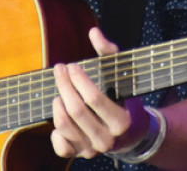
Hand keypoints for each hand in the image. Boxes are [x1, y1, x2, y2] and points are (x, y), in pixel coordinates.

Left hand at [50, 28, 149, 159]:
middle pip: (76, 110)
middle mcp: (107, 139)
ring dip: (57, 104)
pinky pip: (61, 148)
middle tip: (59, 69)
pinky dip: (55, 133)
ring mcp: (93, 149)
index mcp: (121, 120)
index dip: (78, 79)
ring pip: (64, 125)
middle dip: (64, 86)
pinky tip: (60, 114)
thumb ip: (109, 53)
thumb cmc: (124, 99)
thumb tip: (93, 32)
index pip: (94, 98)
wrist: (131, 133)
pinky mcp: (81, 154)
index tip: (71, 66)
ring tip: (60, 92)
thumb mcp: (122, 77)